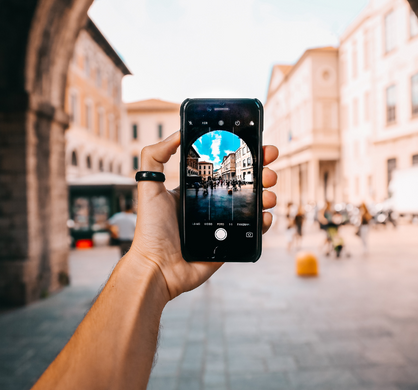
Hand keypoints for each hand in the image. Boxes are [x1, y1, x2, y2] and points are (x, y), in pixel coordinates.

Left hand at [129, 131, 278, 299]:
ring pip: (253, 204)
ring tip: (268, 193)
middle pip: (244, 183)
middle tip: (268, 169)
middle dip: (261, 172)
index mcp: (197, 189)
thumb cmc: (151, 230)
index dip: (242, 156)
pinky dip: (264, 221)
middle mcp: (212, 204)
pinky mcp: (230, 243)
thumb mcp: (149, 187)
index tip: (256, 145)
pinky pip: (253, 230)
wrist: (158, 267)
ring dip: (266, 194)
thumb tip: (177, 133)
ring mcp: (224, 224)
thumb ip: (155, 157)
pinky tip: (265, 215)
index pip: (224, 167)